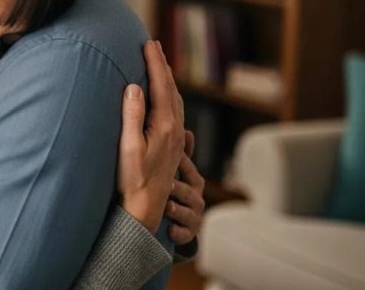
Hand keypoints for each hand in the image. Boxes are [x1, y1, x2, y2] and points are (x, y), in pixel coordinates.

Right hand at [117, 41, 185, 233]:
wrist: (146, 208)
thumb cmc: (132, 179)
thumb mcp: (128, 146)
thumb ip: (132, 115)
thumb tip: (134, 86)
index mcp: (165, 126)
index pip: (161, 85)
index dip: (155, 62)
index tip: (148, 43)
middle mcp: (175, 129)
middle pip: (171, 89)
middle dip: (162, 65)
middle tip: (153, 45)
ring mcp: (176, 138)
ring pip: (175, 100)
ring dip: (167, 79)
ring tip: (158, 64)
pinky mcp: (173, 145)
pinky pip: (175, 110)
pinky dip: (169, 94)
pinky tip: (165, 97)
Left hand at [167, 130, 204, 244]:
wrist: (170, 225)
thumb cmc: (171, 193)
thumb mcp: (175, 173)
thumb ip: (180, 154)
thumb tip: (187, 130)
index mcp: (193, 181)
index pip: (188, 169)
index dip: (181, 163)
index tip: (170, 158)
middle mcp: (196, 198)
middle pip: (190, 190)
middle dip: (179, 187)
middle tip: (169, 184)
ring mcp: (193, 216)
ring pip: (188, 211)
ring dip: (177, 209)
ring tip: (167, 206)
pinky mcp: (188, 233)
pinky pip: (185, 233)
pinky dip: (178, 232)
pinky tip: (169, 229)